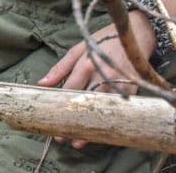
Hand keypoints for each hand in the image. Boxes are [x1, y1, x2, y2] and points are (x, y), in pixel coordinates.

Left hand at [38, 12, 155, 147]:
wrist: (133, 33)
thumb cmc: (101, 41)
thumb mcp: (77, 49)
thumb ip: (60, 68)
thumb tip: (42, 84)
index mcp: (84, 64)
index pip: (69, 90)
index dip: (59, 107)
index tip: (51, 122)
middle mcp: (101, 76)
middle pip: (85, 104)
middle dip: (73, 121)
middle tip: (62, 139)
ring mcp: (118, 84)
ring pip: (102, 110)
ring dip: (90, 127)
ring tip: (78, 142)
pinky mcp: (133, 90)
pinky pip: (119, 110)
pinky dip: (110, 122)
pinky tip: (102, 133)